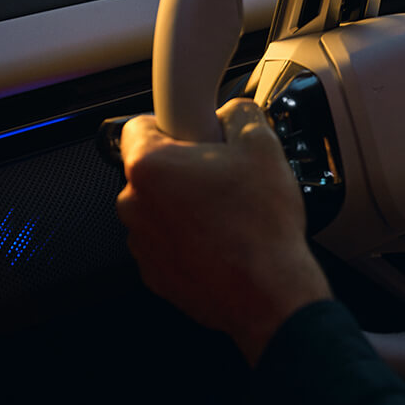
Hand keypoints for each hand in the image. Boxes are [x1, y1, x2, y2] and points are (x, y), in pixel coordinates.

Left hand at [117, 99, 332, 365]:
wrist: (270, 292)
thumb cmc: (262, 228)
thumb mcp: (264, 146)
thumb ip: (242, 113)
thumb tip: (235, 112)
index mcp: (150, 167)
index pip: (140, 124)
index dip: (175, 122)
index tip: (195, 131)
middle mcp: (135, 206)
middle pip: (153, 169)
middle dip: (186, 167)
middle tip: (225, 174)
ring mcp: (143, 244)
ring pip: (161, 208)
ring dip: (187, 205)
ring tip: (230, 212)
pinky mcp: (156, 274)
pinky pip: (169, 242)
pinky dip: (191, 238)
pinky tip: (225, 239)